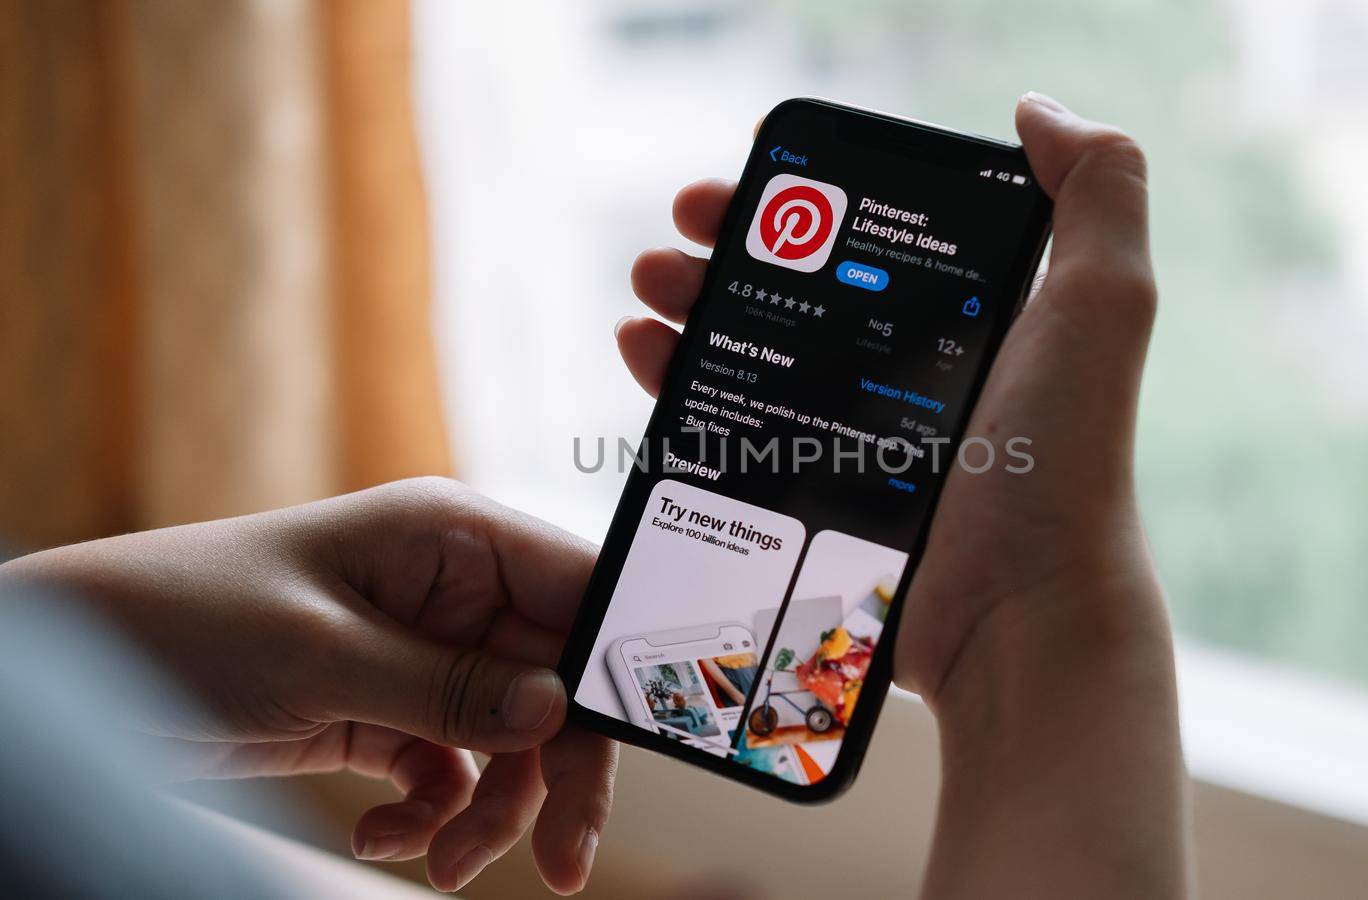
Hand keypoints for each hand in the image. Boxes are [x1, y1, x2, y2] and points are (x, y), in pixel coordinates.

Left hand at [0, 478, 614, 894]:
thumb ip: (452, 686)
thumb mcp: (324, 655)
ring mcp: (420, 653)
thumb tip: (560, 710)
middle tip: (564, 860)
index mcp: (451, 537)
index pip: (578, 590)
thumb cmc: (185, 619)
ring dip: (488, 810)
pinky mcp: (385, 710)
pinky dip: (431, 813)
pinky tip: (387, 835)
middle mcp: (450, 592)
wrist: (72, 671)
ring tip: (439, 861)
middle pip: (554, 683)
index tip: (643, 743)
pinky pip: (451, 770)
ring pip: (508, 741)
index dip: (618, 663)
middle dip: (556, 773)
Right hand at [616, 94, 1186, 897]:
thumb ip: (1097, 192)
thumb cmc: (1061, 467)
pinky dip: (681, 392)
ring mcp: (862, 446)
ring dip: (690, 315)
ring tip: (644, 296)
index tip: (744, 182)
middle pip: (798, 296)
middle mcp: (915, 379)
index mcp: (972, 324)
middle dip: (724, 256)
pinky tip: (646, 361)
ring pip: (755, 361)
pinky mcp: (817, 507)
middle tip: (669, 245)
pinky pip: (735, 437)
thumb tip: (1037, 109)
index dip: (803, 206)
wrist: (1018, 624)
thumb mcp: (1101, 307)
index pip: (870, 242)